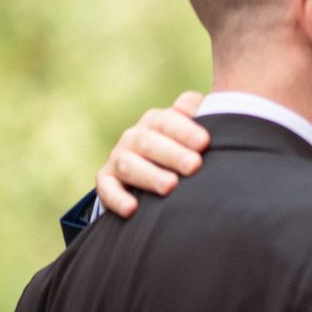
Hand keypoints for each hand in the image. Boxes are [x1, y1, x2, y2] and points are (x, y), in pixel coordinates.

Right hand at [96, 91, 208, 217]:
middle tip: (194, 165)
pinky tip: (132, 209)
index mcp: (155, 122)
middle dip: (172, 154)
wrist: (149, 173)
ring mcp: (119, 159)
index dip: (185, 131)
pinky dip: (117, 199)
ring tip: (170, 186)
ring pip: (129, 165)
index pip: (167, 121)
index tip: (204, 143)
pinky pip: (107, 189)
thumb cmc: (183, 149)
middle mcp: (134, 137)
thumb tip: (200, 102)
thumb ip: (198, 113)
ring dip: (149, 176)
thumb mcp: (190, 131)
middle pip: (148, 142)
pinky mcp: (106, 181)